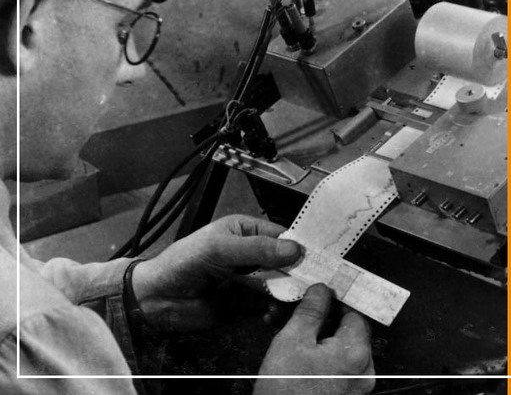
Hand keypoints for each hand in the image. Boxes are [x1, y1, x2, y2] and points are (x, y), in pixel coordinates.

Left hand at [131, 214, 302, 331]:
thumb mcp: (219, 249)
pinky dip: (277, 310)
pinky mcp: (248, 304)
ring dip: (289, 294)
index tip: (321, 259)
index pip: (283, 236)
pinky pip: (271, 306)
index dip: (301, 247)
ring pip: (283, 285)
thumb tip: (295, 250)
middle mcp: (255, 255)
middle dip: (300, 273)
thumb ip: (257, 250)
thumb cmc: (183, 263)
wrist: (155, 299)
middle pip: (288, 263)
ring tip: (289, 302)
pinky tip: (273, 314)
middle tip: (314, 285)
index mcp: (248, 231)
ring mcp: (253, 280)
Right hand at [255, 284, 374, 394]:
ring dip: (317, 334)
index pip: (355, 312)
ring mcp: (356, 386)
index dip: (337, 298)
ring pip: (340, 348)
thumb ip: (310, 311)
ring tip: (287, 326)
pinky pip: (337, 366)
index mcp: (355, 352)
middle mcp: (363, 370)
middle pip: (348, 330)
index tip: (321, 291)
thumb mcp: (292, 341)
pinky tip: (296, 349)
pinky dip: (320, 355)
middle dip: (321, 317)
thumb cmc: (285, 391)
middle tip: (296, 308)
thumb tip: (322, 291)